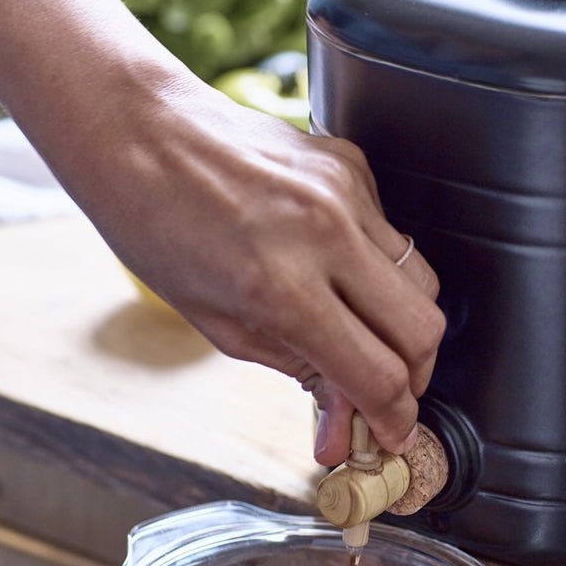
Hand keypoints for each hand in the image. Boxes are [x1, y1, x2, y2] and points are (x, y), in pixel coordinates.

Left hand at [89, 86, 443, 464]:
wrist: (140, 132)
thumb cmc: (157, 228)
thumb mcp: (221, 324)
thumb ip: (299, 370)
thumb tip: (343, 424)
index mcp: (280, 287)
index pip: (378, 374)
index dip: (394, 419)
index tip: (391, 433)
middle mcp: (326, 234)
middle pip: (424, 329)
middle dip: (417, 376)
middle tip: (388, 390)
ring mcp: (346, 192)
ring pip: (424, 280)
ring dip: (404, 322)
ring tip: (365, 330)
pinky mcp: (352, 164)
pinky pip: (394, 233)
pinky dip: (380, 266)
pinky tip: (341, 267)